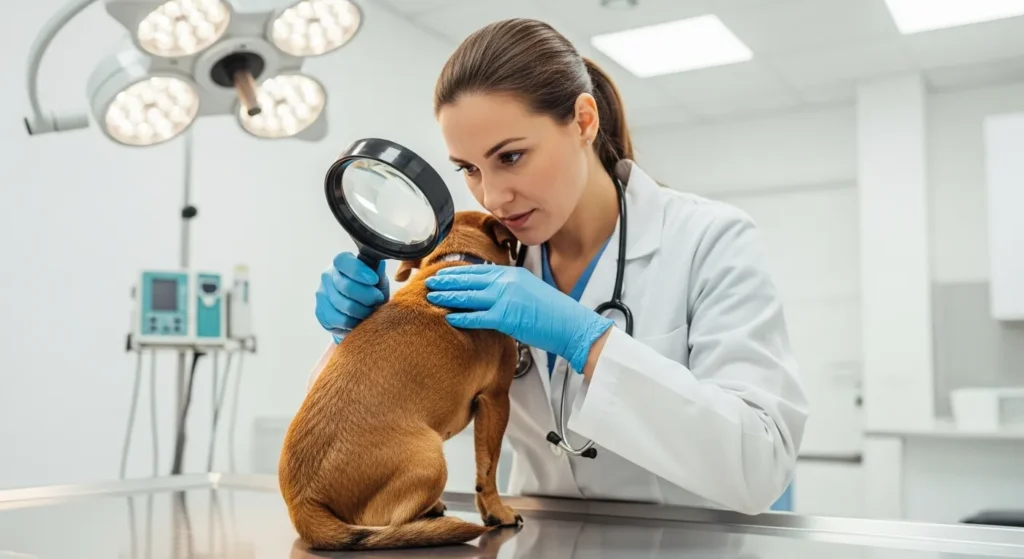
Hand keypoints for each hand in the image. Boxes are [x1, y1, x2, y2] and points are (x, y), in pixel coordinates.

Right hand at [315, 252, 388, 342]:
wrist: (358, 313)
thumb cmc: (370, 292)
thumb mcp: (378, 281)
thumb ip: (378, 273)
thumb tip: (380, 264)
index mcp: (341, 262)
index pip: (343, 261)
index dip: (359, 270)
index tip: (374, 280)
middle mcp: (327, 275)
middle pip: (347, 287)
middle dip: (368, 296)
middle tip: (378, 300)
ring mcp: (322, 294)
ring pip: (345, 306)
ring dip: (364, 311)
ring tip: (371, 311)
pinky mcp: (320, 313)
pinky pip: (342, 320)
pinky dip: (355, 322)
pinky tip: (360, 320)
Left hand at [425, 266, 612, 372]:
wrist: (571, 325)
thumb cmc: (553, 314)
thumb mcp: (529, 292)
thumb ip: (509, 289)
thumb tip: (489, 295)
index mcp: (513, 274)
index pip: (478, 270)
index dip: (457, 272)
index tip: (442, 273)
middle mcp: (507, 282)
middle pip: (469, 279)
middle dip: (446, 281)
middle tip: (428, 282)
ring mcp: (506, 298)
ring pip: (469, 295)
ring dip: (448, 296)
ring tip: (432, 297)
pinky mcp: (506, 317)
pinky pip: (477, 316)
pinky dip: (462, 317)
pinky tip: (449, 318)